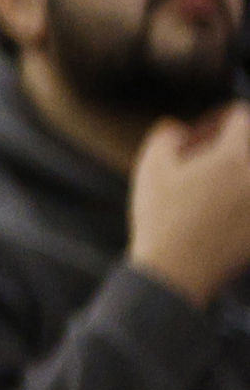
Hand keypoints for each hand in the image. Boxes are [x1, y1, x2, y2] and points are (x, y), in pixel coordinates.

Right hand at [128, 106, 249, 305]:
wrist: (177, 272)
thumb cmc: (162, 219)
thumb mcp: (151, 169)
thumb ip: (166, 136)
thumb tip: (176, 127)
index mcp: (234, 157)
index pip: (241, 117)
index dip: (218, 119)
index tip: (200, 133)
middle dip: (231, 146)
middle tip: (206, 157)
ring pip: (249, 176)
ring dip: (236, 173)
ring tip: (213, 184)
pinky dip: (240, 200)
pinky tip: (217, 210)